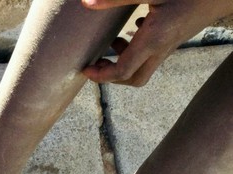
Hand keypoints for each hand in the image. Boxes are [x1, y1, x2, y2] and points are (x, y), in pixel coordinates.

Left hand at [82, 0, 232, 85]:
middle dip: (111, 77)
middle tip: (98, 62)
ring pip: (143, 70)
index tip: (85, 68)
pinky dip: (138, 51)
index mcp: (152, 40)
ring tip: (115, 43)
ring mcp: (170, 46)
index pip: (121, 72)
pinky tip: (136, 29)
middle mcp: (161, 49)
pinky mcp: (175, 39)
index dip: (100, 76)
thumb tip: (86, 2)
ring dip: (124, 63)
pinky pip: (153, 56)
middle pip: (133, 79)